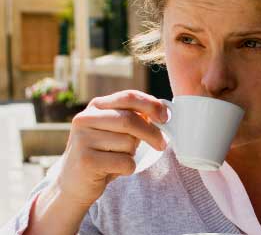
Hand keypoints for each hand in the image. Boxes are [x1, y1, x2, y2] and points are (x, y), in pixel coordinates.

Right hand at [54, 90, 167, 205]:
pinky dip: (127, 168)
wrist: (73, 184)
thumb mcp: (114, 130)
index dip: (151, 105)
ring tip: (117, 158)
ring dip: (132, 154)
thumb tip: (163, 112)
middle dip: (151, 133)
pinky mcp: (86, 161)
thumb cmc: (102, 154)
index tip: (165, 117)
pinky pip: (124, 162)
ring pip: (128, 143)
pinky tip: (113, 170)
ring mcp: (83, 140)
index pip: (128, 97)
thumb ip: (134, 118)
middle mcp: (85, 119)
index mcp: (96, 106)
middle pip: (130, 120)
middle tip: (161, 144)